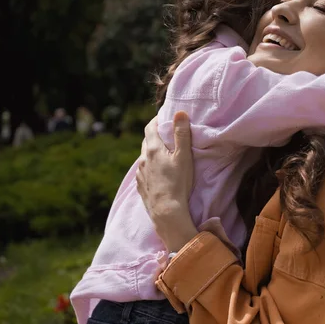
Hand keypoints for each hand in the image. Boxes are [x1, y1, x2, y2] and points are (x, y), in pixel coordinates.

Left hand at [136, 111, 197, 251]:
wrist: (166, 212)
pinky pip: (144, 171)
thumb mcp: (184, 156)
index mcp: (153, 150)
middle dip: (156, 135)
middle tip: (167, 134)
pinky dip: (150, 167)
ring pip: (145, 157)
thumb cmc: (178, 183)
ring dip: (153, 152)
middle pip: (147, 141)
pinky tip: (158, 172)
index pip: (150, 127)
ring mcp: (140, 174)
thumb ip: (182, 134)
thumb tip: (179, 112)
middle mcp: (143, 160)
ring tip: (164, 154)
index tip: (164, 117)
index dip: (157, 120)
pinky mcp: (141, 186)